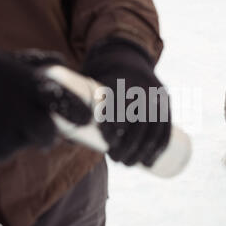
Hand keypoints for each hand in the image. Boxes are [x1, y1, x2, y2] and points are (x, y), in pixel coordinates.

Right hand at [0, 37, 90, 160]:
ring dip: (23, 136)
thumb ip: (38, 64)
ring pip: (28, 144)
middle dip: (48, 134)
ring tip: (1, 119)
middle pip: (49, 135)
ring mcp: (5, 132)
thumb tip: (63, 60)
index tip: (86, 118)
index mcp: (27, 85)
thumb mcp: (8, 58)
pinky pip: (8, 152)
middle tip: (39, 126)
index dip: (79, 113)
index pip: (66, 103)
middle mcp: (20, 110)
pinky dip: (3, 144)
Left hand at [83, 38, 170, 166]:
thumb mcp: (92, 87)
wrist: (129, 62)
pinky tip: (149, 162)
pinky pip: (166, 127)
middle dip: (128, 144)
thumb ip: (81, 109)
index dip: (115, 124)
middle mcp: (142, 88)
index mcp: (122, 81)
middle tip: (116, 159)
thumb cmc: (103, 83)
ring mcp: (156, 96)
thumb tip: (59, 137)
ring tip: (130, 163)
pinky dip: (159, 147)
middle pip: (138, 119)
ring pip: (153, 126)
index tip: (107, 141)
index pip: (120, 103)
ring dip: (143, 150)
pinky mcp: (165, 104)